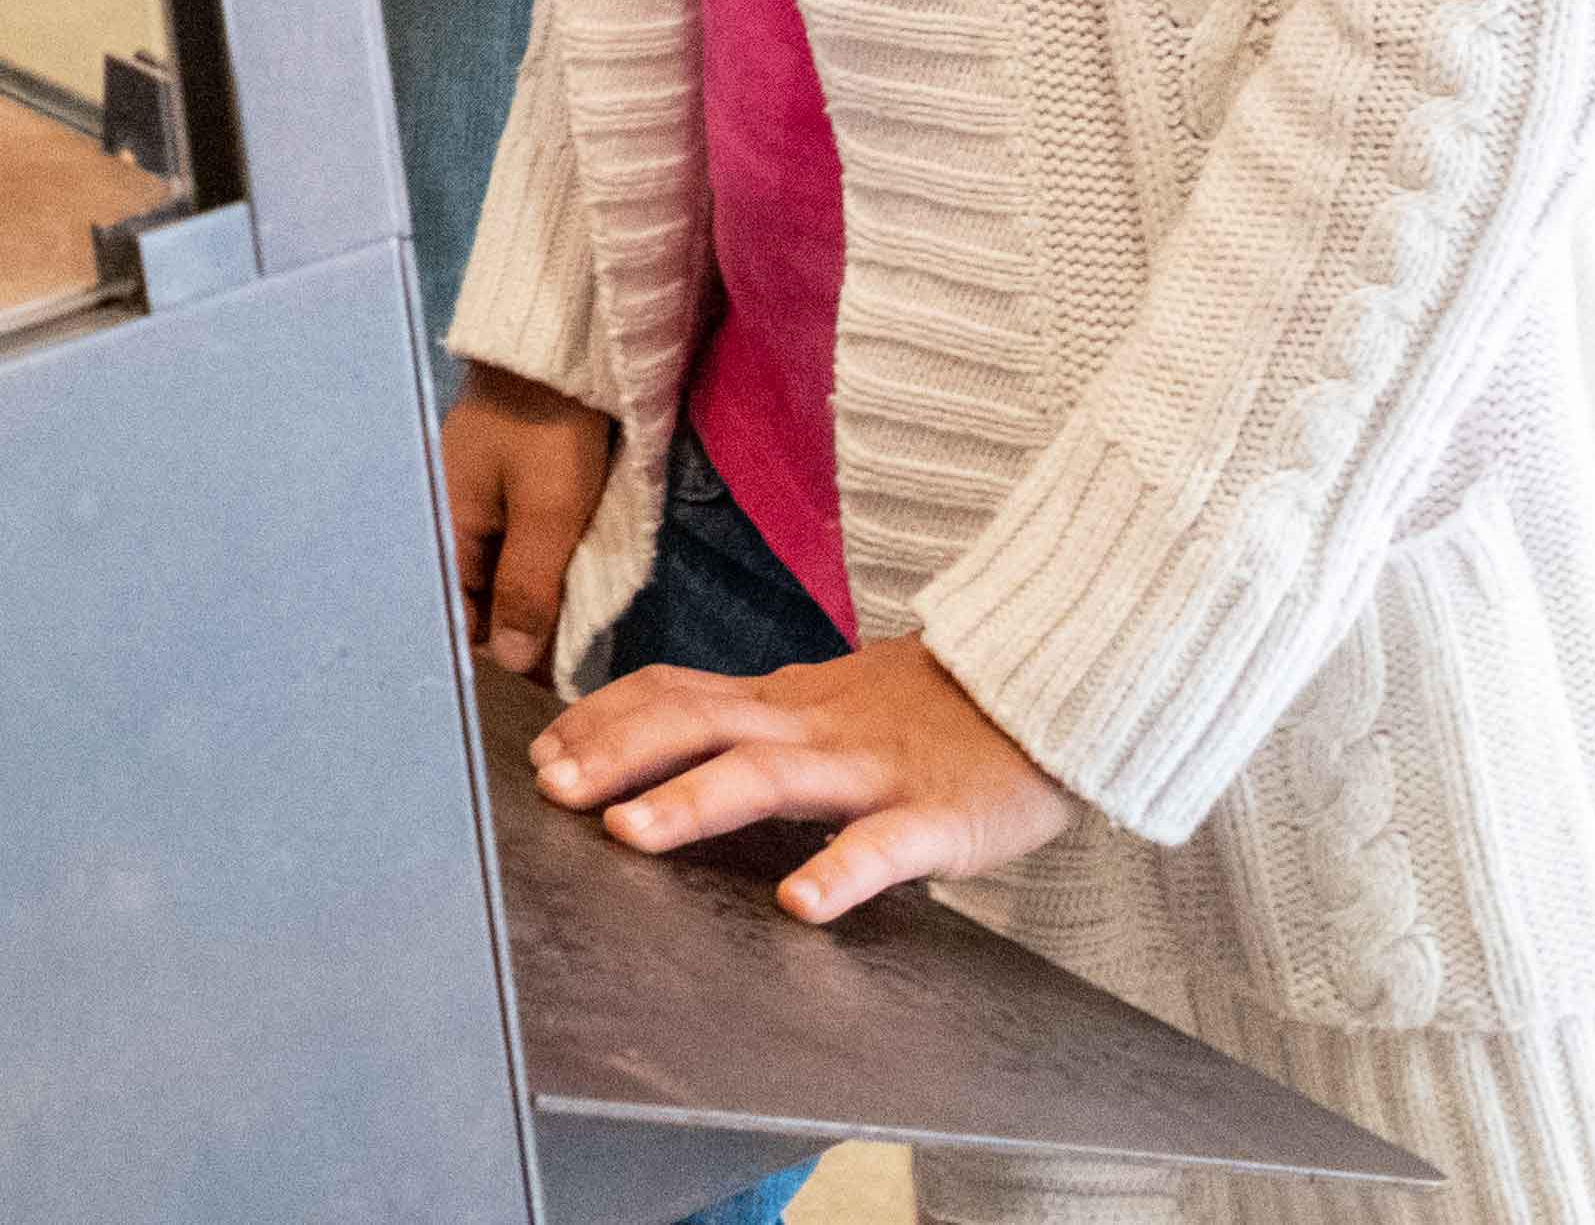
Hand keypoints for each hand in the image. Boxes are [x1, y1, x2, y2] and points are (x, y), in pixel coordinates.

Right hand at [438, 361, 616, 678]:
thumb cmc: (547, 433)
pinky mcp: (503, 477)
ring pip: (497, 569)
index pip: (459, 614)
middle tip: (566, 661)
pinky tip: (563, 577)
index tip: (541, 681)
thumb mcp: (547, 516)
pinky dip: (534, 564)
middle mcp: (451, 516)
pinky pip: (511, 540)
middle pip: (477, 595)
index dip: (498, 651)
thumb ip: (527, 590)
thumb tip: (513, 662)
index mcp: (446, 529)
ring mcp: (476, 493)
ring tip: (572, 627)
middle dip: (516, 630)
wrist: (558, 349)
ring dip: (528, 598)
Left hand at [530, 632, 1085, 926]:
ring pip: (771, 776)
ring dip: (694, 801)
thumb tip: (665, 731)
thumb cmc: (934, 709)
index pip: (676, 690)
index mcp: (786, 702)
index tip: (543, 748)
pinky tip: (799, 906)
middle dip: (617, 752)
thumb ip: (759, 718)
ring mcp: (874, 769)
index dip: (604, 716)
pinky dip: (840, 873)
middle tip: (553, 790)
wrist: (1051, 689)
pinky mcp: (939, 817)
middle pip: (698, 722)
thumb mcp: (833, 700)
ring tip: (631, 832)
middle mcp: (814, 726)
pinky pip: (884, 846)